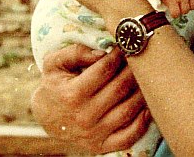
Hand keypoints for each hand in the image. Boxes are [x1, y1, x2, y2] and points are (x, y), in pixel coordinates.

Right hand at [31, 44, 150, 151]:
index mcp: (72, 94)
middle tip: (140, 59)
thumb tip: (102, 52)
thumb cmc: (54, 84)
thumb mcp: (54, 63)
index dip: (118, 55)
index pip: (105, 69)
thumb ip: (75, 52)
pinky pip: (128, 137)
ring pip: (128, 111)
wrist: (46, 116)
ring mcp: (93, 133)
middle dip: (133, 70)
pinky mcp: (101, 146)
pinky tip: (147, 108)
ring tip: (145, 79)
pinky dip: (142, 124)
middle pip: (120, 88)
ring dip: (141, 93)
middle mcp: (83, 116)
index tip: (125, 46)